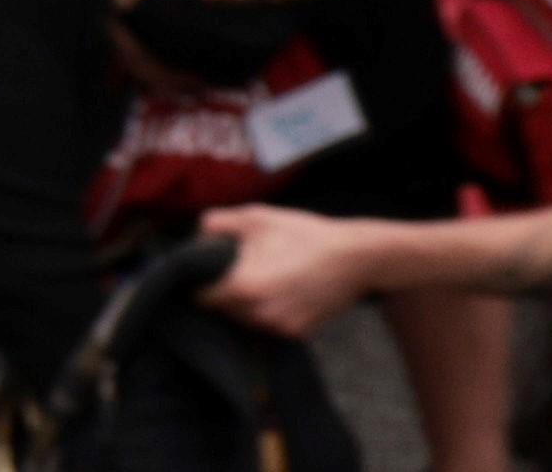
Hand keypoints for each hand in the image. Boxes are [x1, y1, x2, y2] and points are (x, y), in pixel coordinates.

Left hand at [194, 203, 396, 339]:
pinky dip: (265, 312)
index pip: (199, 298)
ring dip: (243, 305)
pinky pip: (267, 325)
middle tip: (232, 271)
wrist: (355, 258)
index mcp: (242, 287)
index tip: (202, 272)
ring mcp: (279, 327)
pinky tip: (278, 290)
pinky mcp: (297, 333)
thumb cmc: (303, 234)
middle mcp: (258, 314)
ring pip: (243, 321)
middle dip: (221, 293)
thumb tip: (195, 236)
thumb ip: (215, 224)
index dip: (196, 283)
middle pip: (220, 311)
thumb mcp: (255, 218)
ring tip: (258, 279)